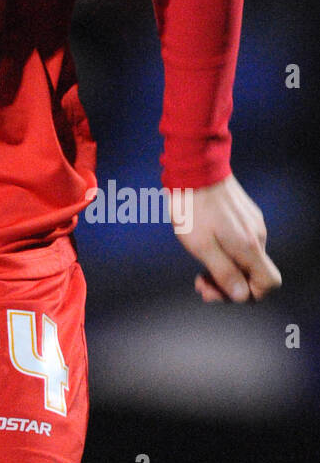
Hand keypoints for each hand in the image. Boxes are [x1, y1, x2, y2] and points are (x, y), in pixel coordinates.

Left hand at [169, 172, 281, 302]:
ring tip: (199, 270)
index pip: (268, 283)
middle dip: (229, 285)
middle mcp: (257, 235)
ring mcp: (251, 223)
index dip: (249, 295)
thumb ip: (223, 272)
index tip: (219, 290)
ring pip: (245, 258)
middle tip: (200, 283)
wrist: (194, 166)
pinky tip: (206, 248)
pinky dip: (226, 253)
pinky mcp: (243, 214)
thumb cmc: (193, 208)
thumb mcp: (201, 245)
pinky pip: (240, 243)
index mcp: (249, 246)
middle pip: (254, 274)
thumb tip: (241, 295)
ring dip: (225, 269)